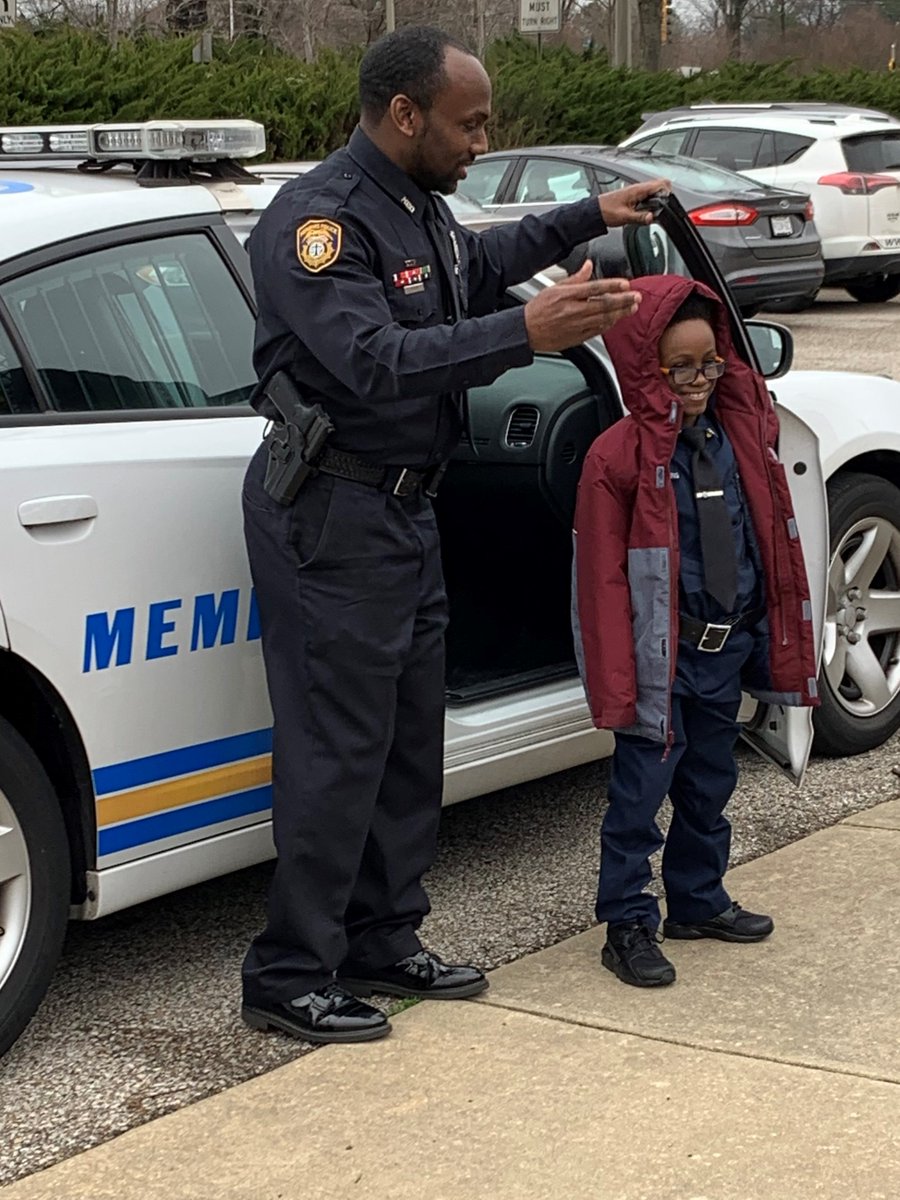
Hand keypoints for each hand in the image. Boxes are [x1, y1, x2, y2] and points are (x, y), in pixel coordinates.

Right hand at [523, 262, 640, 351]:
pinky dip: (609, 325)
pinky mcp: (577, 337)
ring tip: (632, 308)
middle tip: (636, 297)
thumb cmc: (538, 310)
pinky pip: (597, 331)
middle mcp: (573, 311)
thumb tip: (589, 265)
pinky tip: (617, 320)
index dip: (612, 285)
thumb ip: (576, 278)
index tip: (626, 284)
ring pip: (603, 319)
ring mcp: (576, 325)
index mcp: (567, 295)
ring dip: (620, 313)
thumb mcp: (554, 288)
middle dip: (623, 301)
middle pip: (604, 304)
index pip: (595, 288)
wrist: (526, 331)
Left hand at [599, 179, 670, 226]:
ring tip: (654, 212)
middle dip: (665, 197)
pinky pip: (649, 197)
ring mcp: (638, 192)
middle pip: (661, 187)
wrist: (596, 211)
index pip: (662, 183)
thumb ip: (640, 217)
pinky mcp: (635, 197)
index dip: (669, 193)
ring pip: (655, 192)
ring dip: (658, 201)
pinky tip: (648, 212)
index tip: (668, 204)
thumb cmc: (607, 211)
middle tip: (663, 210)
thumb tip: (652, 218)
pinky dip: (652, 203)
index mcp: (638, 189)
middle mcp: (639, 188)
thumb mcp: (625, 217)